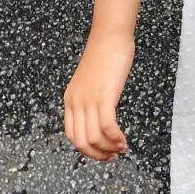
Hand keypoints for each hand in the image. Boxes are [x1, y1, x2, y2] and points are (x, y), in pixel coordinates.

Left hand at [63, 31, 132, 161]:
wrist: (110, 37)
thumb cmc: (105, 57)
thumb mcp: (91, 83)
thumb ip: (91, 100)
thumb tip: (102, 119)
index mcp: (70, 100)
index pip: (71, 135)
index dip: (87, 150)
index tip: (103, 152)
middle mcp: (76, 102)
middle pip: (81, 141)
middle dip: (98, 154)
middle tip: (113, 156)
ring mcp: (89, 99)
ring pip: (94, 137)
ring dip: (108, 148)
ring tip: (121, 148)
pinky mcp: (104, 96)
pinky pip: (107, 126)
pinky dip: (116, 138)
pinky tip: (124, 140)